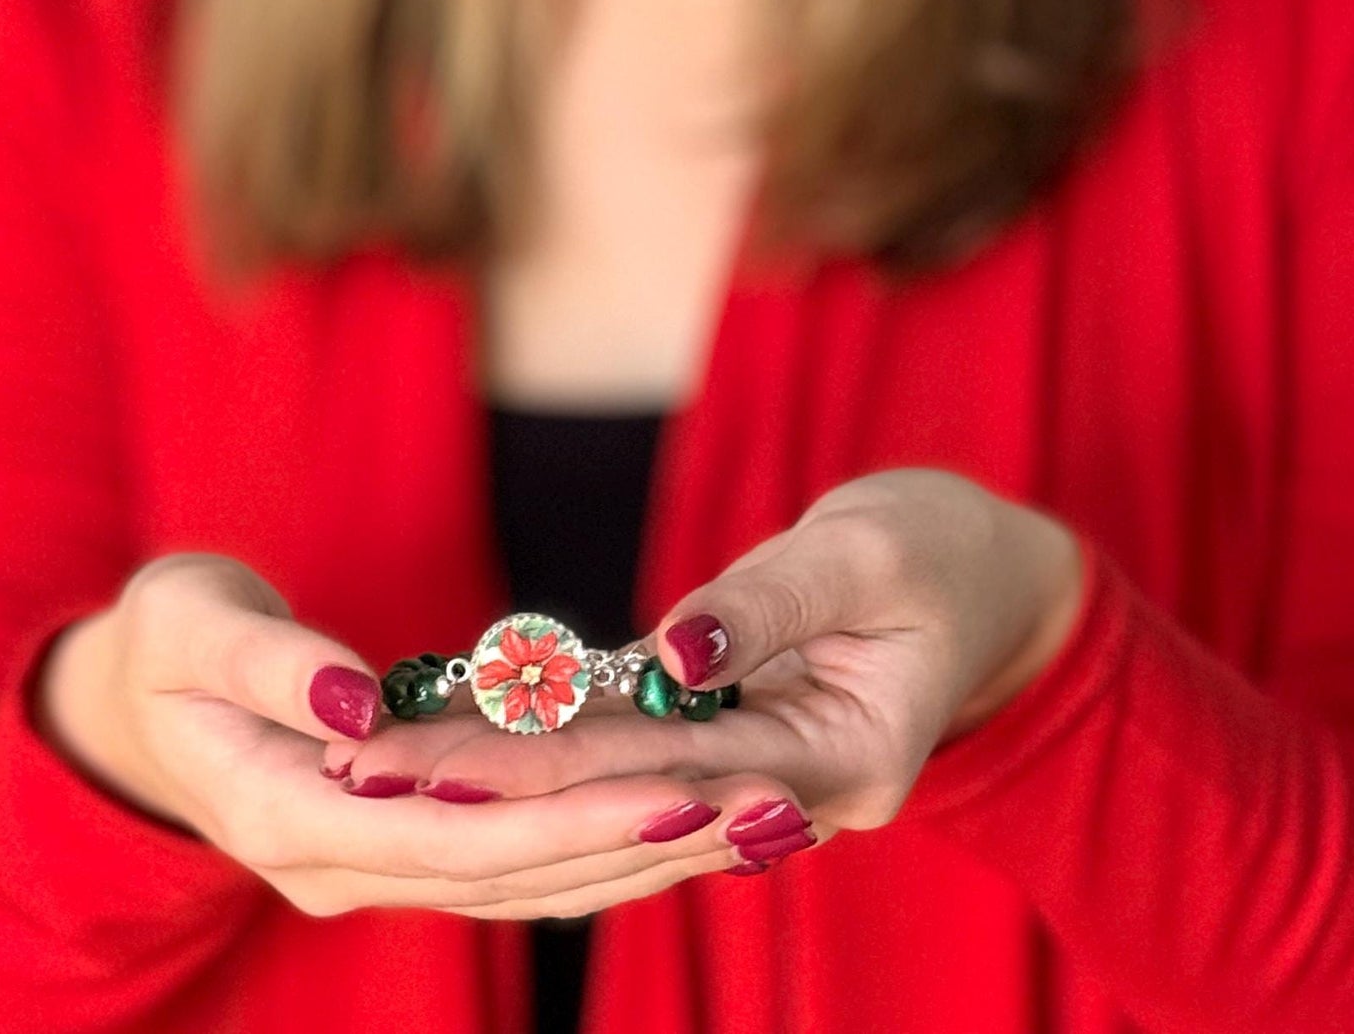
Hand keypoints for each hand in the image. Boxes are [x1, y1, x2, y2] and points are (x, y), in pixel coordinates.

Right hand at [33, 552, 811, 918]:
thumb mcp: (190, 620)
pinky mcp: (395, 847)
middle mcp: (332, 864)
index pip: (451, 835)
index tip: (674, 787)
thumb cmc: (166, 637)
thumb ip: (270, 661)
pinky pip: (507, 863)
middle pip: (508, 876)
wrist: (135, 697)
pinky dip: (593, 849)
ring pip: (520, 884)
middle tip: (757, 807)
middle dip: (637, 844)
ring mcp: (364, 867)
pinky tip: (673, 822)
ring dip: (636, 859)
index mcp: (282, 811)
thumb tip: (358, 704)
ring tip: (750, 823)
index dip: (567, 819)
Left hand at [321, 471, 1085, 870]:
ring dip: (498, 780)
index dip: (548, 765)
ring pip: (613, 795)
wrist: (986, 581)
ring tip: (381, 763)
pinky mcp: (733, 757)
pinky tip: (457, 743)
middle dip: (489, 787)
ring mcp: (764, 788)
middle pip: (621, 800)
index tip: (437, 761)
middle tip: (366, 769)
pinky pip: (629, 765)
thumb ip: (770, 602)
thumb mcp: (869, 554)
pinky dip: (546, 752)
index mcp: (846, 765)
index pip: (670, 771)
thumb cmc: (938, 552)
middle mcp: (795, 802)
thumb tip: (673, 649)